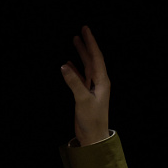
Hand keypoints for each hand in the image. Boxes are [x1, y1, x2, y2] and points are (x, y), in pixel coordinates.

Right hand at [61, 26, 110, 144]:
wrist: (93, 137)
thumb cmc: (92, 121)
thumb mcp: (82, 100)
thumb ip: (74, 82)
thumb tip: (64, 66)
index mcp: (102, 82)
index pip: (96, 57)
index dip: (91, 43)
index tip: (86, 30)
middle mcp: (99, 83)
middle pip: (93, 59)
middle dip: (87, 45)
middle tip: (82, 30)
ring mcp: (93, 88)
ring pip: (87, 66)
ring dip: (81, 54)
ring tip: (75, 41)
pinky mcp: (86, 95)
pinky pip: (81, 77)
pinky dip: (75, 69)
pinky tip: (68, 64)